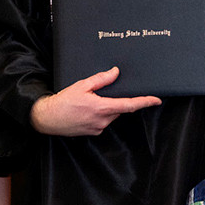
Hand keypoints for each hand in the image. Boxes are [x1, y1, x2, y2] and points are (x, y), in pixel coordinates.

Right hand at [29, 67, 160, 136]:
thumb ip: (101, 79)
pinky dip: (100, 114)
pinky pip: (103, 121)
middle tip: (102, 92)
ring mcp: (98, 128)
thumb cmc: (63, 102)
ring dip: (107, 107)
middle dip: (117, 100)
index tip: (157, 100)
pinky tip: (86, 109)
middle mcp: (102, 120)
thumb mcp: (82, 85)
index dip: (145, 102)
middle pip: (119, 109)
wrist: (47, 119)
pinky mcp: (93, 132)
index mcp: (102, 108)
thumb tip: (115, 72)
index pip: (129, 105)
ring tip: (89, 101)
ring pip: (111, 115)